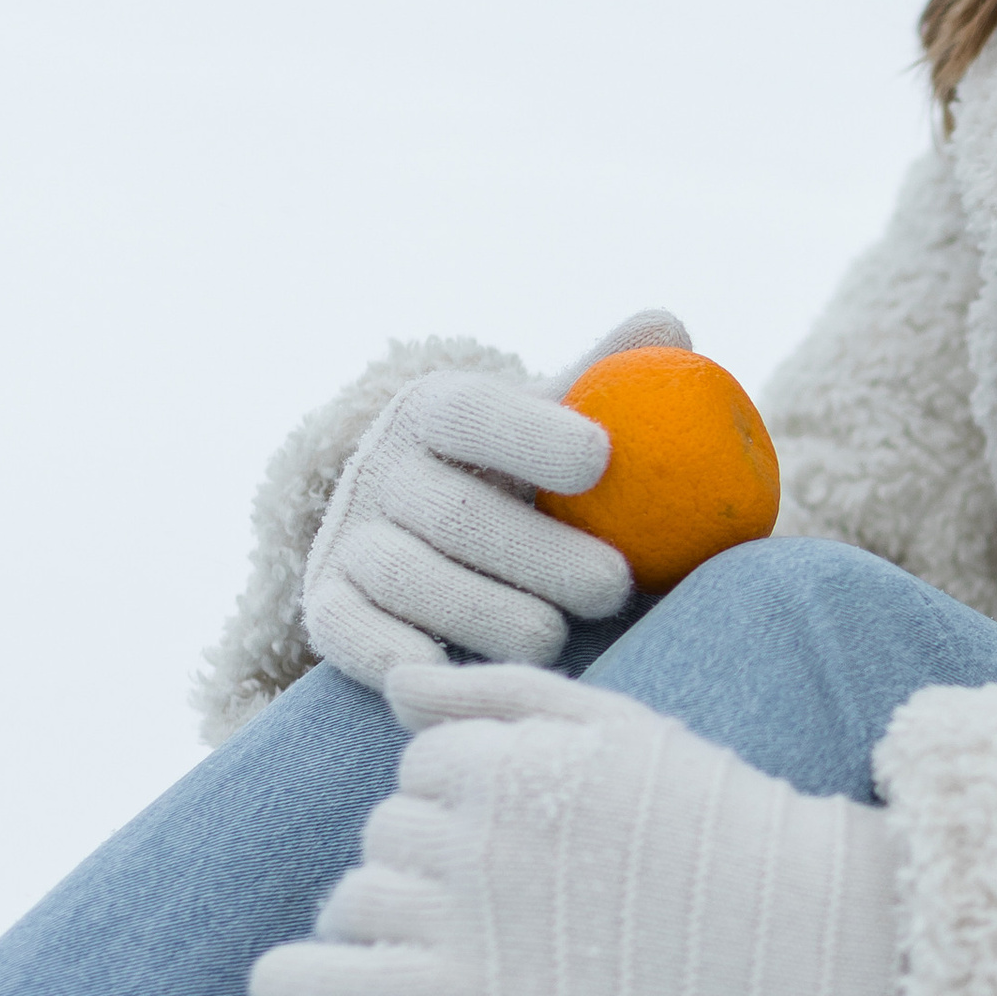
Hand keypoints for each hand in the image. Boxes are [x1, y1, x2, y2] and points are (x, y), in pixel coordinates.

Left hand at [249, 662, 900, 995]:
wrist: (797, 923)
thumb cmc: (714, 815)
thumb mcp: (620, 722)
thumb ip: (499, 693)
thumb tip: (396, 689)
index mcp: (509, 756)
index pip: (422, 762)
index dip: (466, 794)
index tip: (527, 829)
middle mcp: (476, 828)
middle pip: (388, 829)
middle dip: (430, 853)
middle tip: (512, 891)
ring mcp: (469, 916)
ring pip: (360, 897)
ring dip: (387, 913)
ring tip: (453, 939)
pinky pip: (346, 987)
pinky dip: (303, 983)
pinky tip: (278, 983)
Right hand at [301, 309, 689, 691]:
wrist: (409, 524)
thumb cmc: (513, 470)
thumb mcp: (548, 417)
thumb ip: (605, 378)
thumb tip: (669, 323)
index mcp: (434, 408)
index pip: (475, 412)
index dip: (533, 435)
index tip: (602, 460)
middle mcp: (380, 467)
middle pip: (459, 515)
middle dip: (541, 556)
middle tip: (614, 585)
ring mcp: (347, 538)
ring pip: (413, 581)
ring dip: (490, 614)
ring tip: (558, 635)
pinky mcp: (327, 605)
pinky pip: (353, 636)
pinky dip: (400, 655)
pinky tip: (459, 671)